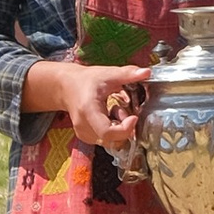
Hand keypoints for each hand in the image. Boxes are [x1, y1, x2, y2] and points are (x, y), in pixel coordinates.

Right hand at [23, 57, 151, 145]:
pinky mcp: (86, 137)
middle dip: (124, 127)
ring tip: (114, 111)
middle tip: (122, 110)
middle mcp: (83, 126)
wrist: (67, 86)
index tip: (133, 117)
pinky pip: (106, 140)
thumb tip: (146, 72)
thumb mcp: (108, 74)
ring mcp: (84, 133)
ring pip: (110, 141)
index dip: (125, 129)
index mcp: (88, 111)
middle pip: (111, 139)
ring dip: (119, 129)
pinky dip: (113, 131)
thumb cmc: (85, 80)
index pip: (107, 132)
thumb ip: (127, 74)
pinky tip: (109, 117)